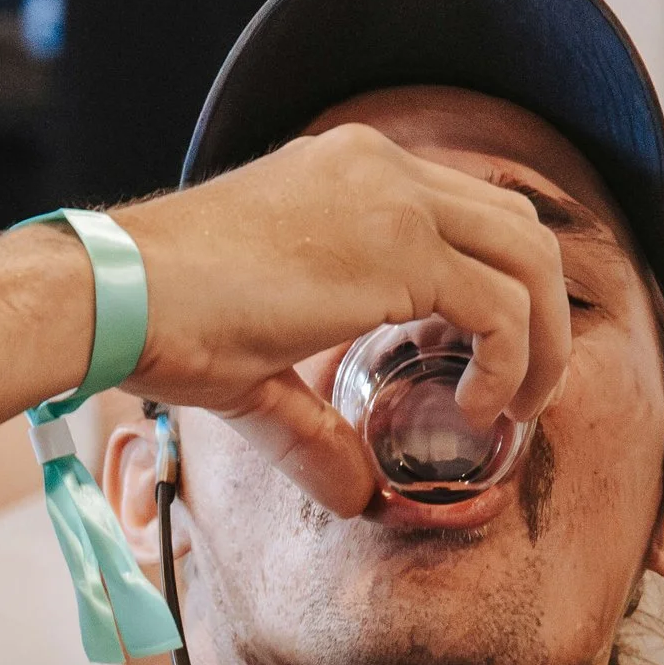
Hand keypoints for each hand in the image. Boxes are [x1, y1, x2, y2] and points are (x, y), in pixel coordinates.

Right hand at [117, 123, 570, 516]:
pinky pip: (500, 308)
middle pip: (517, 226)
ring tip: (518, 410)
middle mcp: (382, 168)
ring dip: (543, 342)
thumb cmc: (165, 321)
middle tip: (526, 393)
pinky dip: (509, 364)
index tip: (487, 362)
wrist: (120, 292)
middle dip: (541, 314)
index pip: (465, 210)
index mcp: (351, 171)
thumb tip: (355, 496)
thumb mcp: (258, 372)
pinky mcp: (401, 249)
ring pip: (529, 259)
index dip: (498, 285)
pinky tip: (476, 410)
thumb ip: (315, 427)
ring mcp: (396, 200)